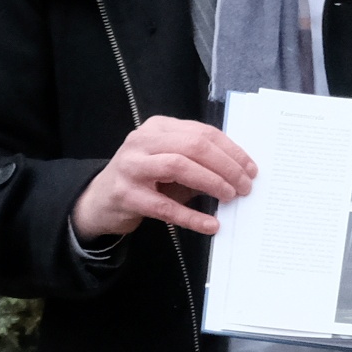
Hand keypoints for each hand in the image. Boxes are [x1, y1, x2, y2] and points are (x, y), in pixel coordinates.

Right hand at [72, 117, 256, 240]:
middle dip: (226, 166)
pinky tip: (210, 225)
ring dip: (211, 182)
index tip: (251, 168)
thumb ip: (200, 159)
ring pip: (179, 167)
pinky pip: (164, 206)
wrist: (99, 200)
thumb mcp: (172, 160)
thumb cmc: (146, 179)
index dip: (232, 151)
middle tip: (245, 186)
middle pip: (194, 147)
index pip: (203, 133)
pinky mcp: (124, 194)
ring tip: (230, 197)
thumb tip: (241, 171)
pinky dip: (191, 216)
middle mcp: (142, 141)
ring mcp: (130, 166)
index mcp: (159, 127)